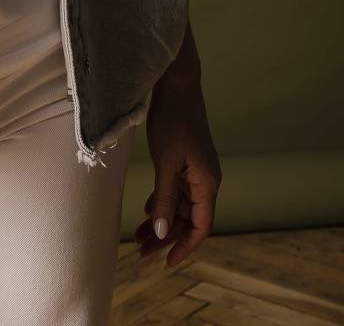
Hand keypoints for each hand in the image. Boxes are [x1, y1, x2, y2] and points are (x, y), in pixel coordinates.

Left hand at [134, 71, 222, 269]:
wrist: (177, 83)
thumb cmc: (174, 119)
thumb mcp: (166, 162)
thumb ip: (165, 198)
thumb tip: (163, 233)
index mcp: (206, 183)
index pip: (199, 227)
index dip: (184, 248)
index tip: (165, 264)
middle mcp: (205, 180)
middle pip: (187, 219)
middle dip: (166, 238)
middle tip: (142, 253)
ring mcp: (195, 170)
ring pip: (179, 205)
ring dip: (162, 221)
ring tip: (140, 237)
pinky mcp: (184, 160)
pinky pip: (174, 190)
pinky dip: (162, 202)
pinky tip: (148, 212)